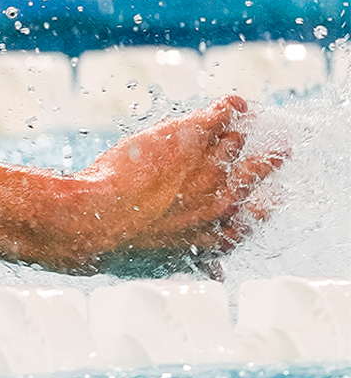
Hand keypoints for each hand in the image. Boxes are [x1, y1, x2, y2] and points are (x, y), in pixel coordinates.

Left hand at [66, 97, 281, 277]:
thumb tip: (217, 272)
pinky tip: (233, 105)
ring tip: (238, 125)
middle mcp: (223, 198)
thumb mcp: (169, 263)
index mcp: (221, 233)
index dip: (265, 199)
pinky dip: (231, 107)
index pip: (259, 213)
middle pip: (258, 171)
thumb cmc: (121, 247)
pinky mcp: (192, 136)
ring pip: (236, 142)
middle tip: (280, 150)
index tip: (270, 194)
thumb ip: (199, 261)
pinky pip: (223, 114)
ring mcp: (211, 165)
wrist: (96, 222)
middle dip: (271, 160)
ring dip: (236, 134)